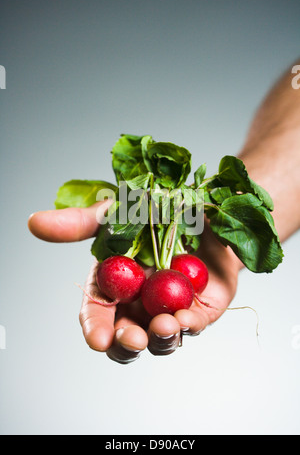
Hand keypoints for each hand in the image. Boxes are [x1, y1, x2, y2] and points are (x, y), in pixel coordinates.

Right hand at [28, 200, 241, 363]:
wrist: (199, 207)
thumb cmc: (152, 211)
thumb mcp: (114, 214)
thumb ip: (77, 224)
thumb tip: (33, 222)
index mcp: (113, 287)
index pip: (98, 316)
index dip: (96, 329)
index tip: (98, 339)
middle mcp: (139, 304)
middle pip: (127, 337)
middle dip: (128, 344)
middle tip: (134, 338)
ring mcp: (169, 309)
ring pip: (161, 340)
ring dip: (161, 339)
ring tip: (164, 325)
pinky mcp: (201, 307)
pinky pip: (195, 324)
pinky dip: (190, 325)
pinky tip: (188, 318)